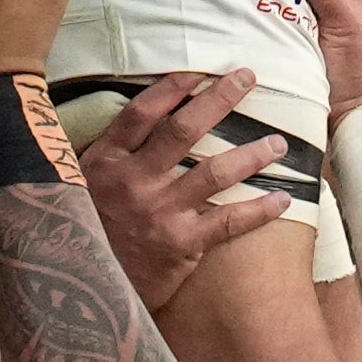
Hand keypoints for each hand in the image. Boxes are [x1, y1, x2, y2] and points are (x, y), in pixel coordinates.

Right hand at [77, 69, 291, 315]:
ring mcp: (159, 212)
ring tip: (278, 143)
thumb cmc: (87, 230)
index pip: (142, 113)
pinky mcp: (180, 244)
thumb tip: (139, 117)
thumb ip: (106, 153)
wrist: (84, 290)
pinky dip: (258, 209)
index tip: (198, 71)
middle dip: (219, 99)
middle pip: (183, 130)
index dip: (171, 88)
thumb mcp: (80, 184)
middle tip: (247, 77)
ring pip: (214, 172)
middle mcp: (134, 181)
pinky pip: (228, 220)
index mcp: (106, 161)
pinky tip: (282, 199)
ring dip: (251, 154)